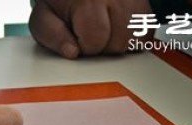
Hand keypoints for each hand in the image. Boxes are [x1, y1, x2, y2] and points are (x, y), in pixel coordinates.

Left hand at [29, 0, 152, 57]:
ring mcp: (132, 0)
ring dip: (118, 44)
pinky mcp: (146, 6)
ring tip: (104, 31)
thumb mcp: (45, 16)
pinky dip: (133, 38)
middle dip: (102, 47)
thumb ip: (51, 34)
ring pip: (133, 40)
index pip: (95, 40)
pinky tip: (117, 29)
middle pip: (116, 44)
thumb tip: (71, 52)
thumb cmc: (62, 3)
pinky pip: (146, 34)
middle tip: (90, 34)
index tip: (78, 38)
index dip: (84, 47)